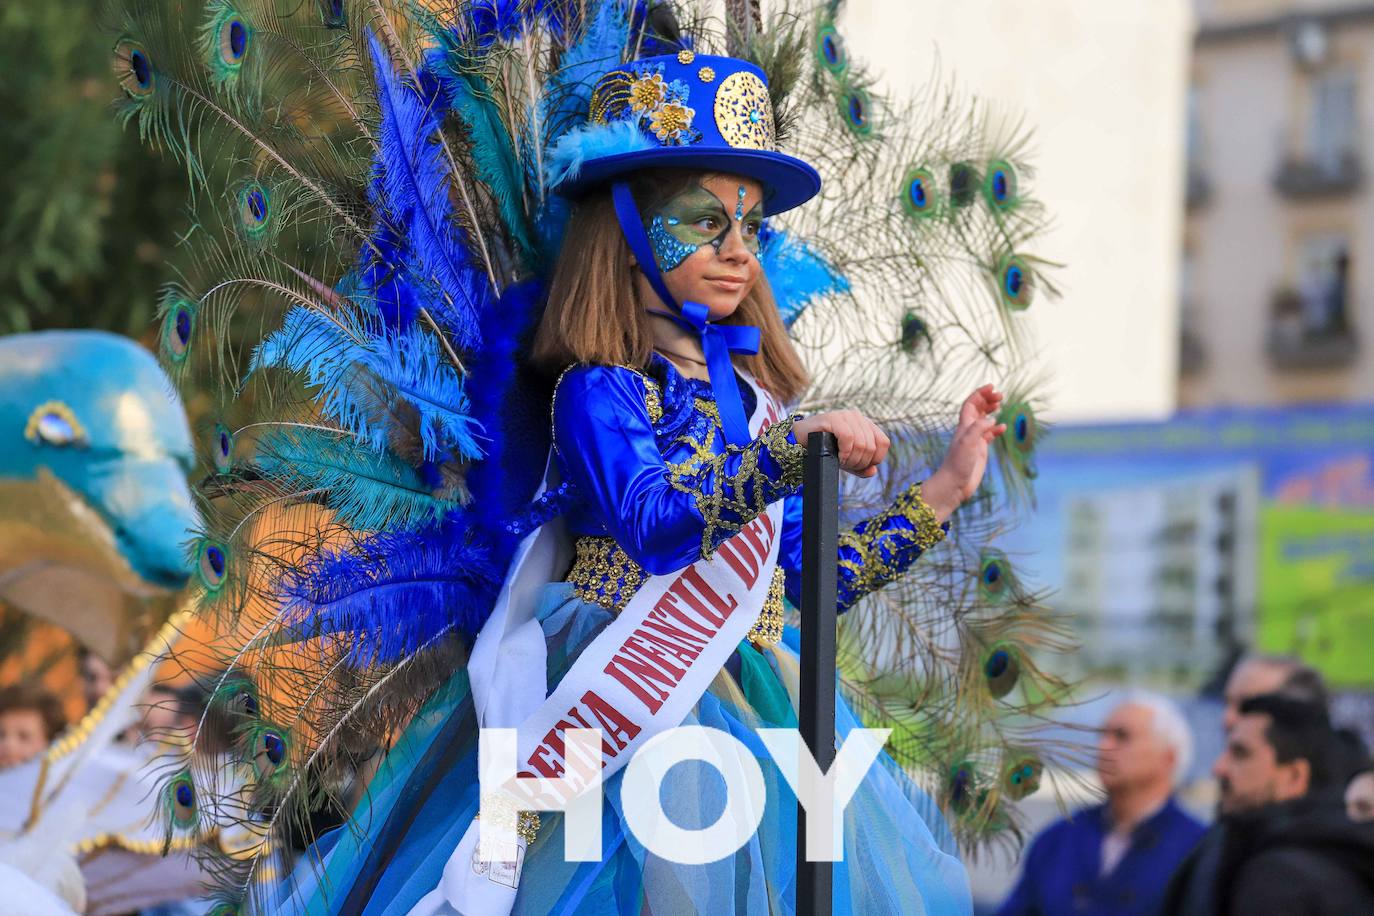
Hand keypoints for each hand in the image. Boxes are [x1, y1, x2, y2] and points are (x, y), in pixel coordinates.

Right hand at [792, 410, 890, 477]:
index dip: (874, 459)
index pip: (883, 443)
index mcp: (865, 424)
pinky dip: (845, 452)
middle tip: (845, 466)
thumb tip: (873, 471)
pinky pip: (848, 437)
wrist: (798, 442)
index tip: (858, 466)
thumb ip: (862, 467)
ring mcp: (845, 416)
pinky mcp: (832, 418)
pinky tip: (838, 457)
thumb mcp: (847, 461)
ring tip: (840, 462)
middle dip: (859, 462)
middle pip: (871, 446)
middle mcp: (857, 417)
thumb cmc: (824, 449)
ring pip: (861, 443)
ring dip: (851, 459)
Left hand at [922, 384, 1005, 521]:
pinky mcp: (979, 451)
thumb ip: (979, 428)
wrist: (954, 485)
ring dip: (990, 411)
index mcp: (964, 426)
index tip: (992, 387)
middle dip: (987, 400)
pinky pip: (988, 435)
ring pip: (983, 420)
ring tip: (1000, 405)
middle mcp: (968, 431)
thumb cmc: (957, 464)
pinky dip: (995, 429)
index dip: (980, 394)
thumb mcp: (968, 443)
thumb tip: (992, 419)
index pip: (971, 404)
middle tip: (1001, 396)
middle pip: (977, 409)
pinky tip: (1002, 428)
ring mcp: (974, 440)